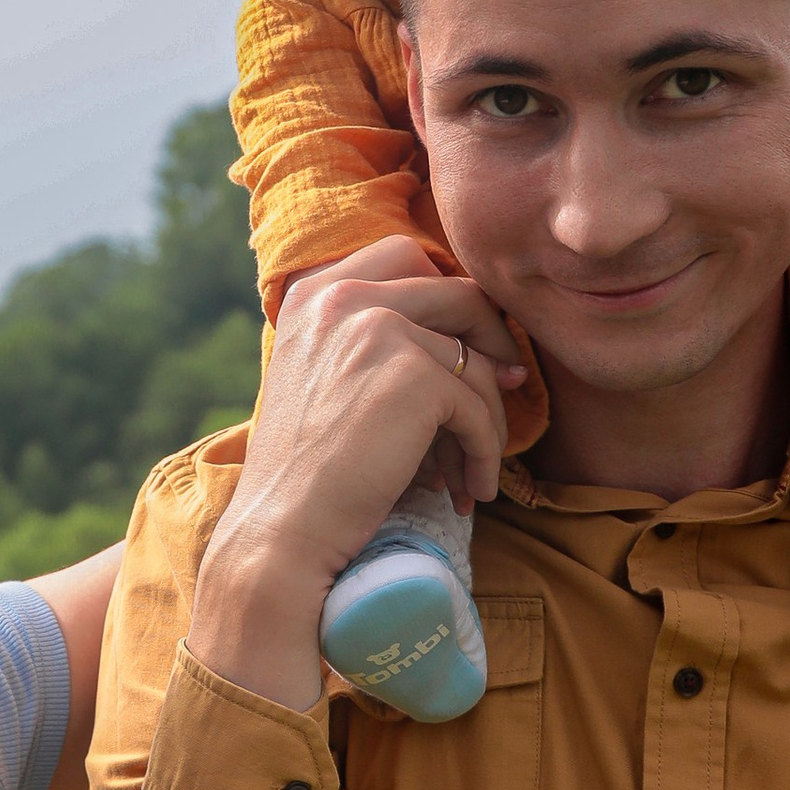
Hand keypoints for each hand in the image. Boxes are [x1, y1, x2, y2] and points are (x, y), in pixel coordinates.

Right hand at [191, 257, 524, 709]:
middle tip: (508, 390)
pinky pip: (479, 407)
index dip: (451, 299)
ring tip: (471, 470)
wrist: (281, 532)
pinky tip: (469, 490)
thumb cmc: (311, 473)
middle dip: (494, 341)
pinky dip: (484, 453)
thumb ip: (384, 346)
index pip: (407, 257)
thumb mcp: (334, 382)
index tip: (470, 348)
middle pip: (459, 291)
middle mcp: (342, 296)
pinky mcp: (412, 375)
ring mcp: (376, 329)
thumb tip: (500, 355)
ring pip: (476, 360)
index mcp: (315, 292)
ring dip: (487, 419)